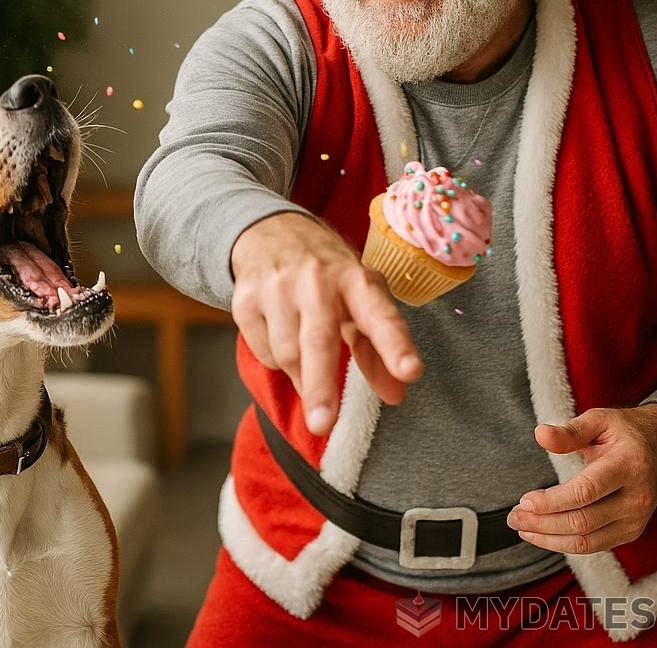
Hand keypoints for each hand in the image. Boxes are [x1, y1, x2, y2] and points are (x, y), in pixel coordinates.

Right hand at [230, 212, 423, 435]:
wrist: (270, 231)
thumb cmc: (327, 274)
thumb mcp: (360, 299)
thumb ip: (378, 348)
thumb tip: (396, 394)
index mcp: (355, 279)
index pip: (379, 314)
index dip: (395, 345)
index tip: (410, 372)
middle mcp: (317, 279)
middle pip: (319, 339)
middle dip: (321, 384)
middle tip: (323, 424)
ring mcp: (277, 286)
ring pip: (286, 352)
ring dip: (300, 375)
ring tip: (308, 368)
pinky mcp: (246, 298)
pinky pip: (262, 350)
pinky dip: (274, 358)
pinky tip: (281, 336)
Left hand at [505, 404, 656, 553]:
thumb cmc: (627, 430)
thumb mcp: (600, 419)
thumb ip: (569, 430)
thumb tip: (540, 434)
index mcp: (628, 466)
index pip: (586, 492)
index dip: (552, 501)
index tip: (524, 500)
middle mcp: (636, 498)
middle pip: (583, 521)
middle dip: (543, 523)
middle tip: (513, 517)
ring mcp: (636, 520)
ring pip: (587, 541)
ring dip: (549, 538)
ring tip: (521, 527)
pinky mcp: (631, 531)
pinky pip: (595, 545)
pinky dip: (565, 543)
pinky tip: (542, 534)